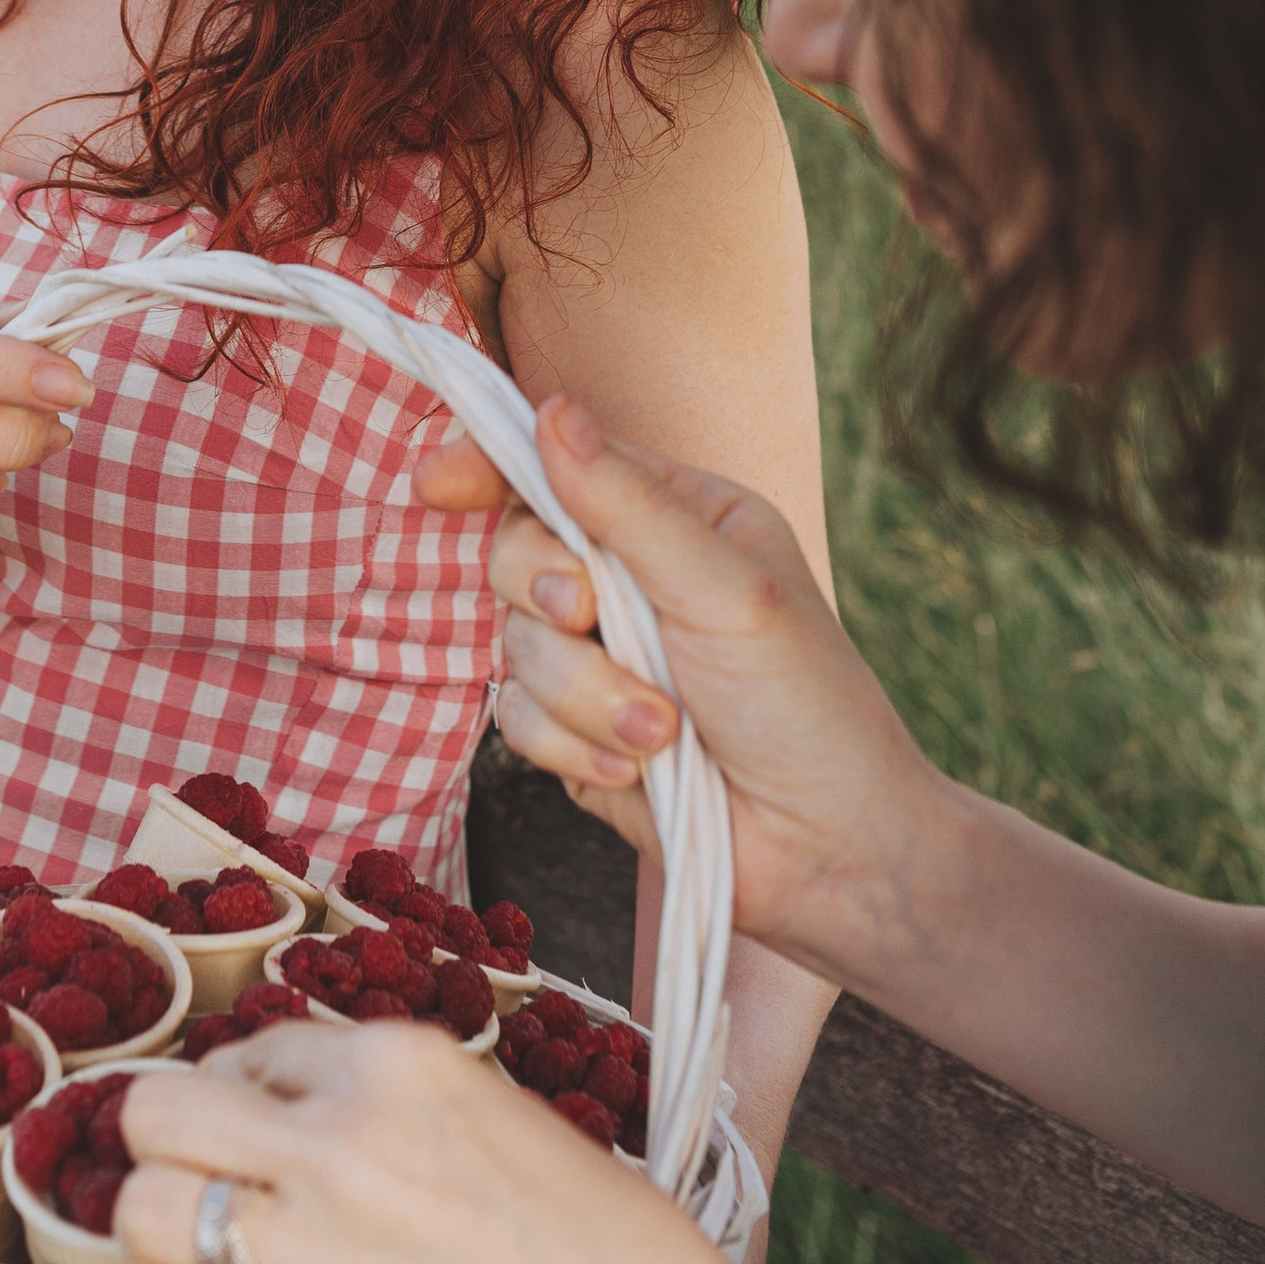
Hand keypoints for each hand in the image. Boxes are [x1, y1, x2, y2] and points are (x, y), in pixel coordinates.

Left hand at [112, 1021, 752, 1263]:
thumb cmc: (623, 1257)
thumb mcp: (514, 1121)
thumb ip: (412, 1107)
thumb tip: (340, 1118)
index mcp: (397, 1064)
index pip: (258, 1047)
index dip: (248, 1094)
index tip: (259, 1134)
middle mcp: (334, 1140)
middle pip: (159, 1109)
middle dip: (166, 1144)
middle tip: (199, 1183)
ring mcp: (307, 1253)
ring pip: (133, 1210)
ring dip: (149, 1237)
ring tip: (185, 1263)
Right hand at [417, 398, 938, 974]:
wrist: (829, 853)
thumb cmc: (806, 706)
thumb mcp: (726, 589)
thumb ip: (630, 505)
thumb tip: (550, 411)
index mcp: (677, 517)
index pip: (560, 466)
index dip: (488, 465)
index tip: (436, 482)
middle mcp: (629, 579)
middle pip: (515, 553)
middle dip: (547, 593)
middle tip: (590, 618)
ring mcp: (599, 660)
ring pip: (513, 648)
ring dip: (584, 695)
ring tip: (661, 734)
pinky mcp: (577, 736)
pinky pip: (519, 723)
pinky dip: (574, 749)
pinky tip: (639, 772)